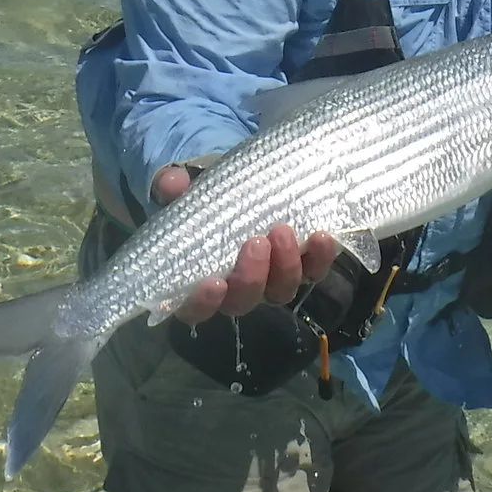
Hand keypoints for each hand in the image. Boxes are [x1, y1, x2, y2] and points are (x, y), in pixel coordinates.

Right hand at [151, 165, 342, 325]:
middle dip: (252, 277)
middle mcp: (235, 287)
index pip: (193, 308)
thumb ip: (173, 186)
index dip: (202, 303)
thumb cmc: (206, 195)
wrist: (244, 184)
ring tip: (283, 231)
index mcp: (198, 277)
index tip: (214, 282)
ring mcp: (270, 279)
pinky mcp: (301, 265)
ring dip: (285, 266)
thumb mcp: (185, 186)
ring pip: (279, 291)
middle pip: (243, 302)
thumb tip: (171, 183)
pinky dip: (319, 259)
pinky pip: (313, 272)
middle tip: (256, 242)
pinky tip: (320, 236)